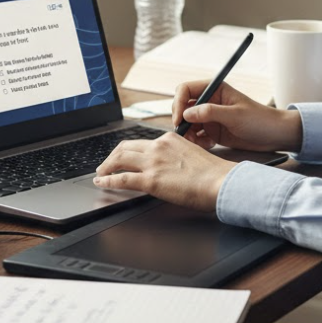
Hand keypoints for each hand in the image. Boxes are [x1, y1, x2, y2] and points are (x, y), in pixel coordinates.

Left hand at [92, 133, 232, 211]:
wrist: (221, 181)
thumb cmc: (213, 173)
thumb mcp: (192, 155)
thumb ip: (176, 157)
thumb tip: (168, 167)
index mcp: (170, 139)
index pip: (141, 142)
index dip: (128, 150)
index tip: (123, 157)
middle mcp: (159, 146)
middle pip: (125, 147)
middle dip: (112, 156)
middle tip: (105, 165)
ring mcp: (153, 162)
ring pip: (119, 159)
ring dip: (106, 166)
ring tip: (100, 174)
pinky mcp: (151, 180)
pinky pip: (121, 179)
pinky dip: (108, 180)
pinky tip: (102, 183)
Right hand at [173, 80, 302, 151]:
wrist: (275, 135)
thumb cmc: (260, 120)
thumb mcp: (235, 115)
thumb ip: (210, 112)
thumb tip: (187, 113)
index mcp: (215, 89)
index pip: (186, 89)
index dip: (179, 102)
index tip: (179, 119)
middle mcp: (210, 101)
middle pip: (183, 107)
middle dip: (182, 121)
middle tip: (185, 135)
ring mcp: (211, 117)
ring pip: (188, 123)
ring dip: (189, 133)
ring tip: (199, 142)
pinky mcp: (213, 131)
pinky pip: (196, 135)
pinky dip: (197, 141)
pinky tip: (209, 144)